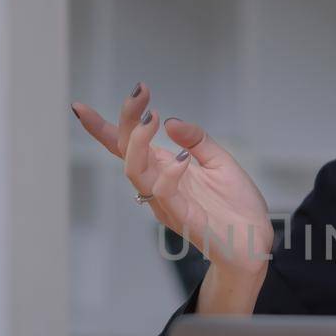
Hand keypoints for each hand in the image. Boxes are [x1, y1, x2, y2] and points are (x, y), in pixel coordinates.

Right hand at [72, 83, 273, 280]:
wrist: (255, 241)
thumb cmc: (236, 206)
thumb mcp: (220, 161)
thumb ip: (196, 140)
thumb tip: (171, 121)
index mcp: (164, 169)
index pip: (125, 146)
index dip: (101, 128)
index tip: (80, 108)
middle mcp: (158, 185)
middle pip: (126, 151)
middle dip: (126, 120)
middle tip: (139, 94)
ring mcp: (167, 202)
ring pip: (135, 171)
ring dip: (139, 142)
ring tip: (150, 118)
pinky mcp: (183, 217)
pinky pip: (165, 194)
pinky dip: (170, 173)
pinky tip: (182, 157)